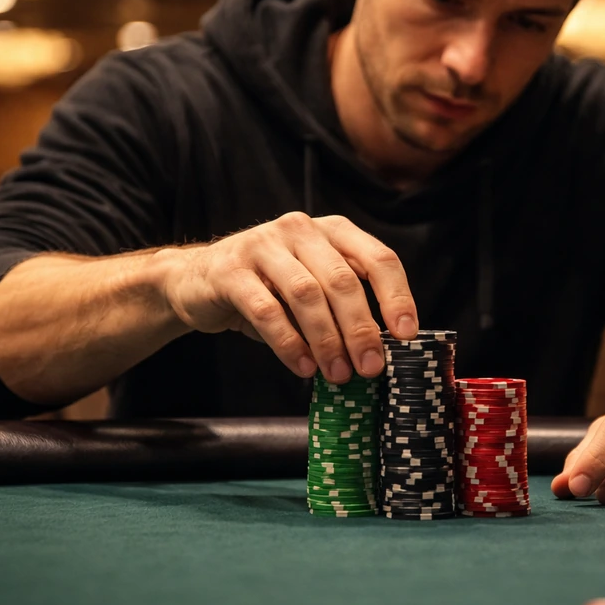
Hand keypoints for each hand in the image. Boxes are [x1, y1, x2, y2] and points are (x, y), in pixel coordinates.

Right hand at [158, 212, 417, 382]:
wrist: (197, 282)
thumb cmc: (269, 289)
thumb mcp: (314, 290)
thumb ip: (344, 309)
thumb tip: (380, 353)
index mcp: (333, 231)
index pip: (378, 258)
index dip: (397, 297)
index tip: (407, 335)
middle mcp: (301, 230)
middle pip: (342, 280)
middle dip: (361, 329)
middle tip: (370, 367)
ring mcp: (263, 245)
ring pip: (306, 295)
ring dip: (326, 340)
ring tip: (337, 374)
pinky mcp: (231, 270)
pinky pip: (266, 310)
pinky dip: (288, 343)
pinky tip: (302, 367)